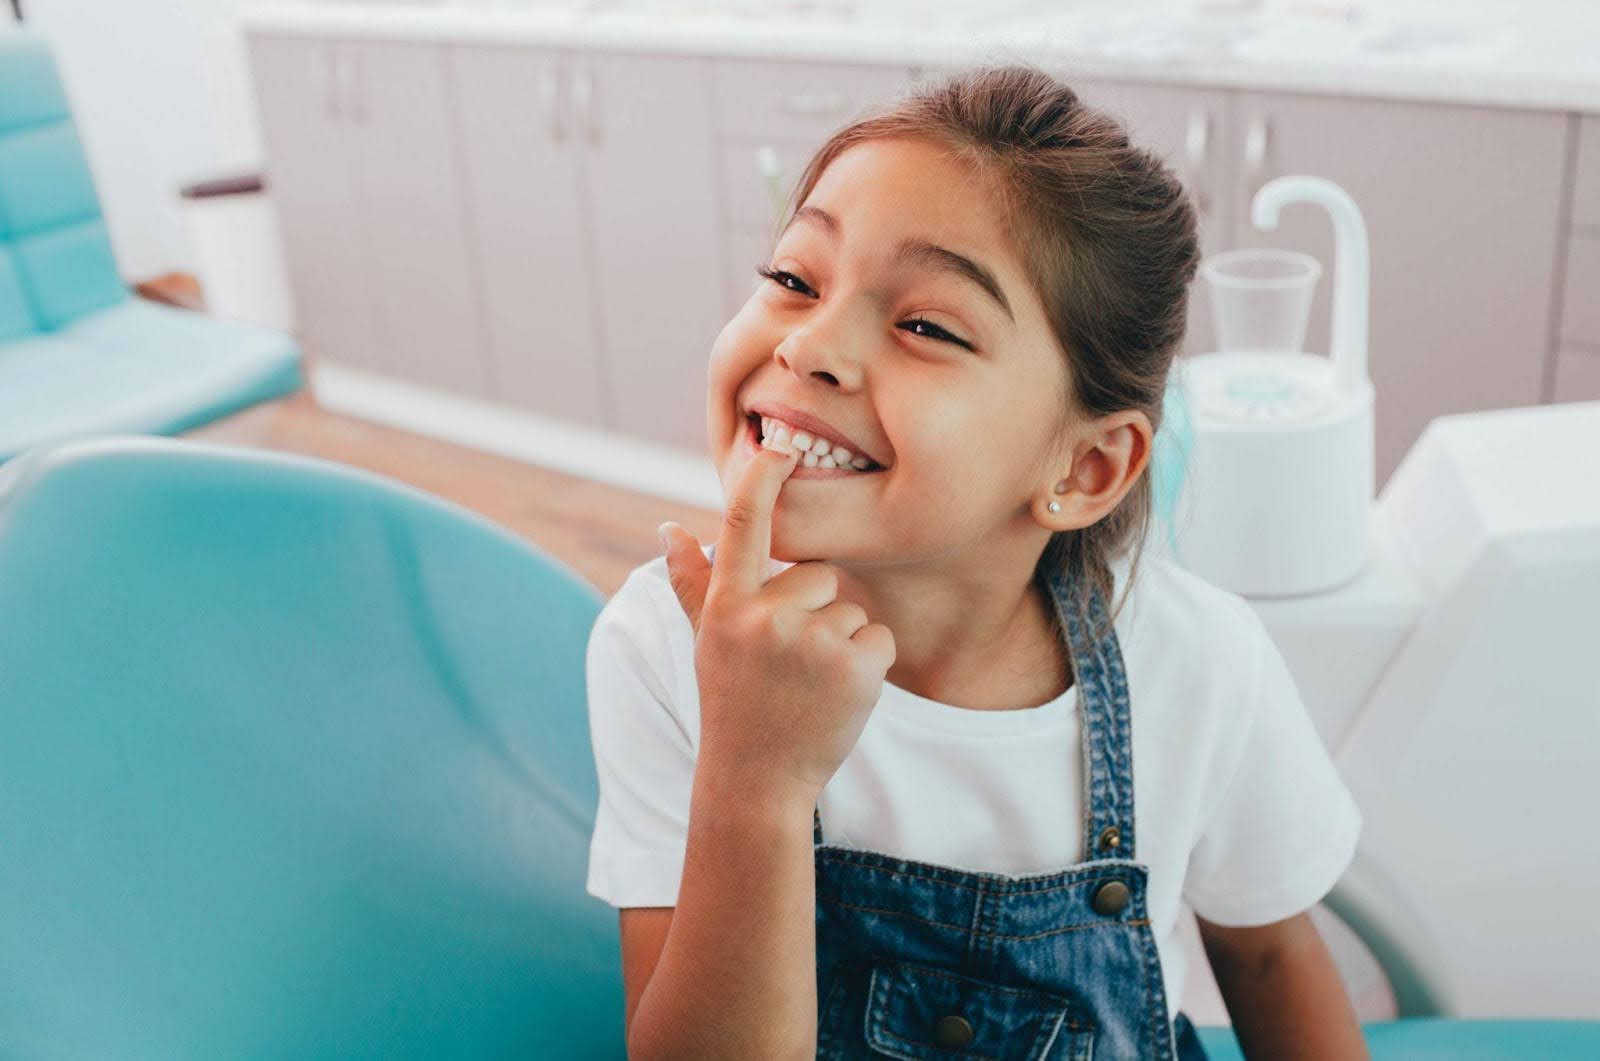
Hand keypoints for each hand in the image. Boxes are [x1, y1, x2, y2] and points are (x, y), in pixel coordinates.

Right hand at [660, 444, 895, 803]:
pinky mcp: (855, 666)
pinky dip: (868, 664)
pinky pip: (879, 636)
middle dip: (814, 609)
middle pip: (818, 573)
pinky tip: (838, 695)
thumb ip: (692, 583)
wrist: (758, 780)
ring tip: (809, 684)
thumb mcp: (706, 641)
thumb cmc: (733, 703)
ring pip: (851, 608)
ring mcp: (811, 642)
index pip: (742, 525)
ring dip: (841, 642)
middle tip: (790, 662)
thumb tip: (669, 528)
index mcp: (727, 605)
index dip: (762, 478)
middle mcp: (765, 617)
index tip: (779, 444)